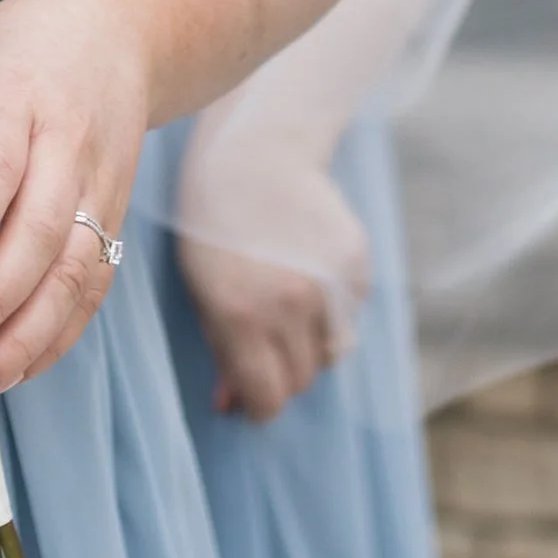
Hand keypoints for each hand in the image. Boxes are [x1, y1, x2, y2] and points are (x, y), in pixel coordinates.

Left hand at [0, 0, 148, 411]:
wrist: (110, 34)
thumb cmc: (5, 56)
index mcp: (15, 96)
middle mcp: (68, 145)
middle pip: (39, 237)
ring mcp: (102, 188)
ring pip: (73, 275)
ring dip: (24, 341)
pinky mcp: (119, 221)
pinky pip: (92, 292)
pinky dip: (54, 339)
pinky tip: (10, 373)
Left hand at [171, 146, 370, 421]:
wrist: (254, 151)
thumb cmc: (211, 222)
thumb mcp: (200, 286)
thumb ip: (221, 349)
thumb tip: (231, 406)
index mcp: (241, 315)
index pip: (269, 398)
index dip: (260, 405)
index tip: (255, 398)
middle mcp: (290, 306)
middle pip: (301, 380)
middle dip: (282, 373)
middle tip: (265, 346)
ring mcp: (329, 285)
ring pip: (332, 353)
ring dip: (310, 344)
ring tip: (286, 306)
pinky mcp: (356, 266)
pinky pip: (350, 315)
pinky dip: (333, 309)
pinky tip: (308, 273)